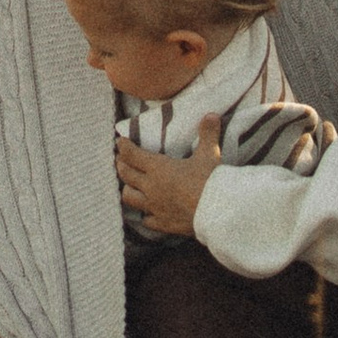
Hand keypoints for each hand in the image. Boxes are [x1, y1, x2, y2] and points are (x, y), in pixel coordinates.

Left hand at [116, 116, 222, 234]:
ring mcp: (155, 207)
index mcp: (158, 168)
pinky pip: (146, 220)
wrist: (217, 211)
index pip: (132, 155)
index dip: (124, 147)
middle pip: (126, 175)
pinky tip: (148, 213)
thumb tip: (211, 114)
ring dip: (127, 189)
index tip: (119, 142)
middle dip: (121, 165)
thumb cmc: (210, 180)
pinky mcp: (162, 223)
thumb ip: (208, 133)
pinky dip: (145, 215)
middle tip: (119, 159)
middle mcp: (151, 187)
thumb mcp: (210, 154)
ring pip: (129, 198)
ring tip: (128, 185)